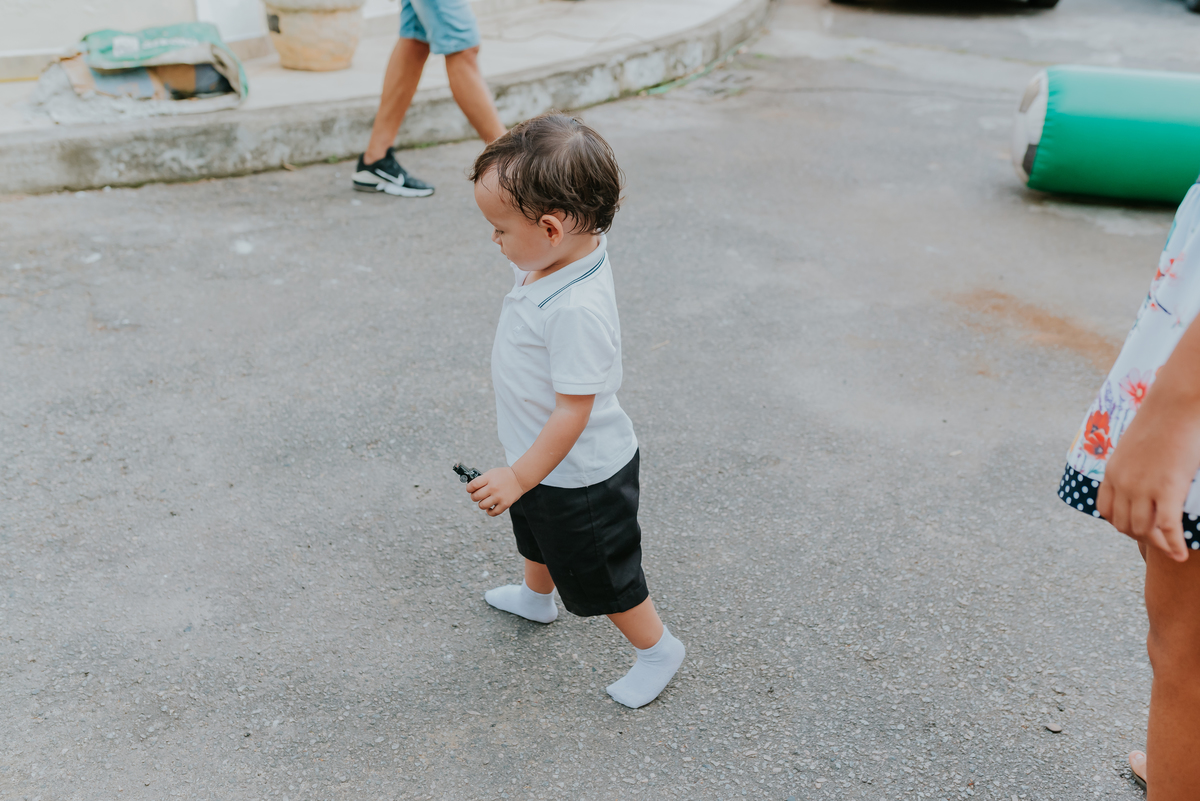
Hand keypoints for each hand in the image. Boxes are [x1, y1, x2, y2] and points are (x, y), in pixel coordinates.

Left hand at [466, 467, 524, 516]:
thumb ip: (482, 480)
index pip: (472, 485)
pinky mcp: (505, 504)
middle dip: (474, 497)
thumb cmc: (504, 476)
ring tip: (485, 501)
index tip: (470, 490)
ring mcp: (499, 497)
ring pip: (482, 505)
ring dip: (481, 504)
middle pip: (476, 496)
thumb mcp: (492, 473)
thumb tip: (471, 488)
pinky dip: (489, 511)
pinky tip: (489, 508)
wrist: (520, 478)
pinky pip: (493, 513)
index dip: (468, 489)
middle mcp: (493, 487)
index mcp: (489, 478)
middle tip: (477, 496)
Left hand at [1097, 387, 1199, 561]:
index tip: (1137, 527)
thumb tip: (1143, 470)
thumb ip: (1133, 463)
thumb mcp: (1135, 445)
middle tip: (1160, 542)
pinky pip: (1167, 528)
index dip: (1120, 523)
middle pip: (1123, 525)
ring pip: (1143, 531)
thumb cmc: (1162, 419)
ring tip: (1173, 551)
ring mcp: (1143, 487)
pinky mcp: (1167, 488)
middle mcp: (1122, 483)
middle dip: (1141, 537)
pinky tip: (1182, 554)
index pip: (1106, 510)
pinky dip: (1174, 545)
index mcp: (1112, 472)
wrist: (1175, 404)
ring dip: (1158, 545)